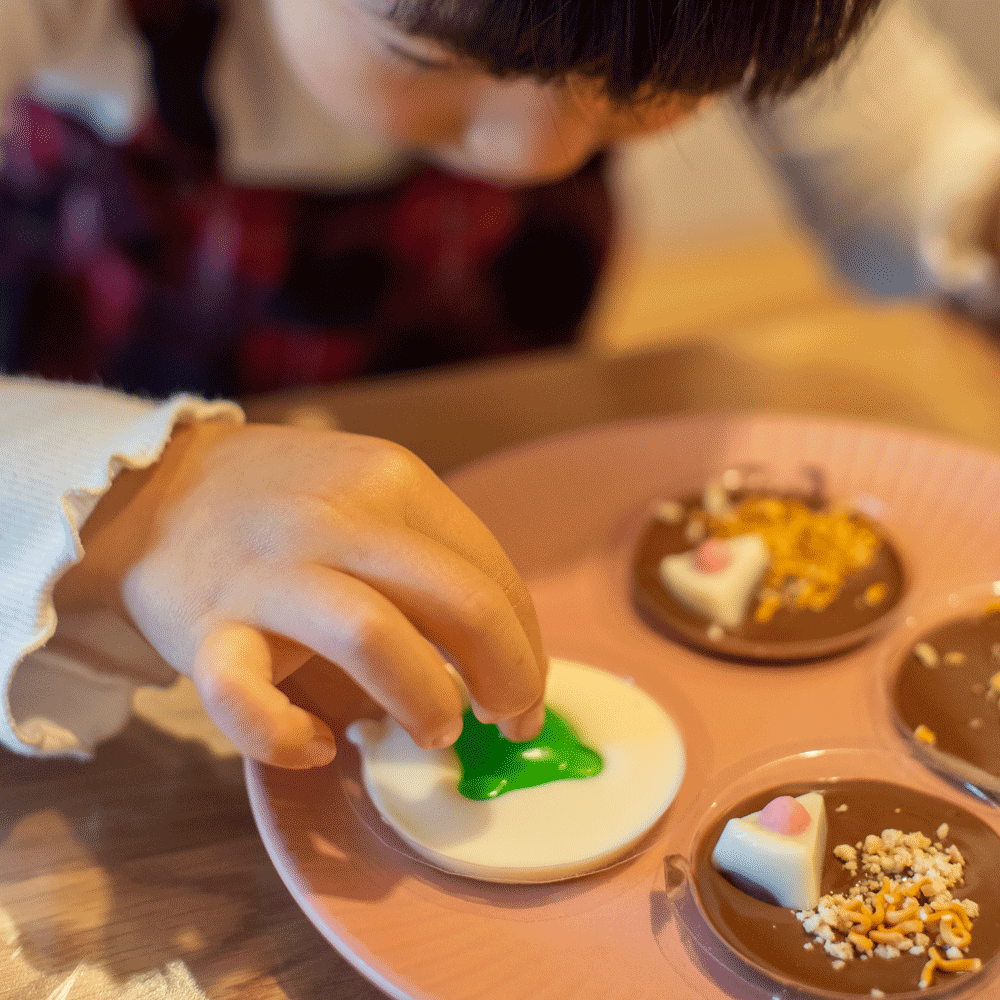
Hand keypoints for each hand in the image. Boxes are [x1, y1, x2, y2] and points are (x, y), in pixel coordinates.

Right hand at [53, 421, 546, 767]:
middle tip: (506, 720)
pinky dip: (287, 737)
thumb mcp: (369, 496)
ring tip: (437, 730)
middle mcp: (337, 519)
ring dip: (425, 697)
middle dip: (508, 676)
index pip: (491, 572)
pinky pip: (246, 696)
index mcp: (392, 481)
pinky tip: (315, 748)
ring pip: (372, 636)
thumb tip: (507, 656)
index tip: (525, 695)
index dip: (527, 647)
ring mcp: (269, 572)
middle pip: (459, 601)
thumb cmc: (287, 507)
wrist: (151, 488)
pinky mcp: (207, 628)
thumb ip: (431, 558)